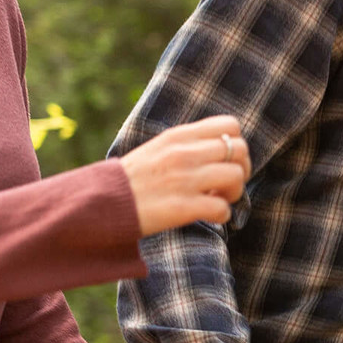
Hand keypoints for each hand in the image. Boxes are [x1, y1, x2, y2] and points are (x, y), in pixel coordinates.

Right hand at [119, 116, 251, 236]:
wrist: (101, 203)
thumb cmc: (131, 180)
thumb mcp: (157, 149)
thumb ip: (186, 144)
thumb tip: (218, 147)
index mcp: (178, 136)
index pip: (230, 125)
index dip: (236, 144)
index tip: (225, 161)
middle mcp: (184, 154)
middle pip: (240, 150)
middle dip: (241, 169)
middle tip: (226, 185)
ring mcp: (184, 180)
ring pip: (236, 176)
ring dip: (234, 192)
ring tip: (217, 200)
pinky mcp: (182, 207)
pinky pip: (222, 209)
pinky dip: (223, 216)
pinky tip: (209, 217)